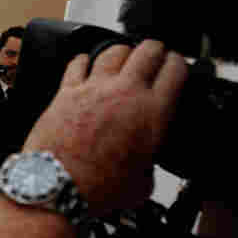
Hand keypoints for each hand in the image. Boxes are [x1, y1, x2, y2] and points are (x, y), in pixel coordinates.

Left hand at [22, 40, 187, 216]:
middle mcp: (125, 93)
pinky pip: (78, 62)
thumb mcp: (143, 183)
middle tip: (154, 56)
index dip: (180, 64)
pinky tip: (87, 64)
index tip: (177, 67)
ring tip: (124, 59)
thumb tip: (144, 162)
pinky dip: (85, 60)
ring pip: (114, 50)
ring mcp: (94, 88)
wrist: (58, 187)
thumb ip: (149, 163)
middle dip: (155, 49)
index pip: (176, 69)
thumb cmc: (97, 188)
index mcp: (153, 113)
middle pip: (148, 50)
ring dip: (123, 52)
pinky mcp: (66, 91)